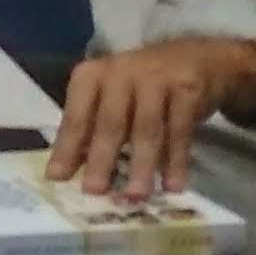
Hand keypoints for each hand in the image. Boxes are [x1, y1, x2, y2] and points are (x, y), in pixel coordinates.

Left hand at [46, 38, 255, 203]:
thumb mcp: (112, 99)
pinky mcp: (188, 88)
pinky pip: (180, 130)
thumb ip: (93, 130)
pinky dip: (177, 160)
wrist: (198, 58)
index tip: (57, 178)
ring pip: (146, 129)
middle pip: (110, 122)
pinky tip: (173, 185)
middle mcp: (121, 72)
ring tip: (136, 196)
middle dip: (102, 159)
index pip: (76, 115)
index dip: (67, 148)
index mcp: (93, 75)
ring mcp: (157, 78)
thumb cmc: (142, 86)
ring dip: (141, 166)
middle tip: (94, 192)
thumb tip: (69, 173)